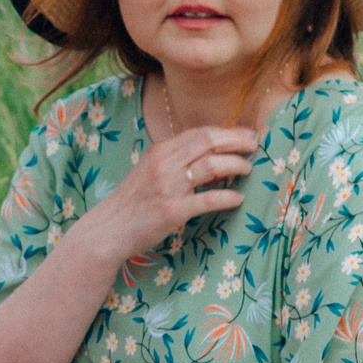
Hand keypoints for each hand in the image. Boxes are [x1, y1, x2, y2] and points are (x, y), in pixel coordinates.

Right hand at [84, 124, 260, 261]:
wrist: (107, 230)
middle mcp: (164, 164)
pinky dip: (228, 198)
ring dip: (236, 165)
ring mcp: (168, 187)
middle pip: (208, 142)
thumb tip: (213, 159)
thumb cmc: (131, 203)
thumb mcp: (149, 172)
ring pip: (211, 166)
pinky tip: (238, 199)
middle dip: (237, 141)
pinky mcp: (172, 211)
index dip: (227, 132)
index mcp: (159, 151)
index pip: (199, 132)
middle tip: (255, 146)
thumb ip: (176, 162)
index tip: (245, 134)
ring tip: (247, 169)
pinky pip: (208, 200)